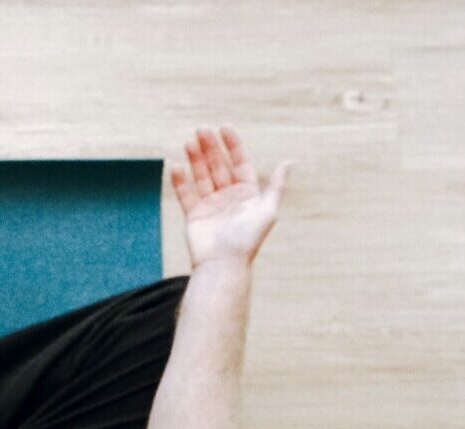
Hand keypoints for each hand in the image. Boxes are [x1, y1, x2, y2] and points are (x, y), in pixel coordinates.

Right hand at [170, 127, 288, 267]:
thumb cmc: (247, 240)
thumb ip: (276, 186)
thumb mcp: (267, 211)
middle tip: (201, 130)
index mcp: (247, 194)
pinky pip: (185, 194)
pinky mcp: (194, 215)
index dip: (232, 145)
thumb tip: (288, 162)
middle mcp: (229, 197)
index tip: (224, 128)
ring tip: (188, 142)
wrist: (223, 265)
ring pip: (201, 176)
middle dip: (210, 148)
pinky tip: (176, 167)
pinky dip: (180, 181)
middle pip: (219, 165)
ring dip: (195, 159)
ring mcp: (210, 205)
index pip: (240, 163)